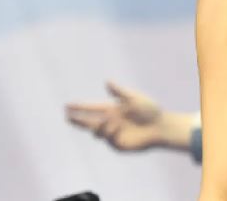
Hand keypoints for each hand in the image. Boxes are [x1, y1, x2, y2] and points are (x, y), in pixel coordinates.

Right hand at [66, 81, 196, 151]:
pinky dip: (109, 132)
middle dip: (77, 120)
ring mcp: (113, 133)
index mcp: (113, 109)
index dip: (80, 107)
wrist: (160, 127)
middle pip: (89, 121)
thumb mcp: (134, 98)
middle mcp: (110, 121)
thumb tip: (107, 81)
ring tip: (110, 121)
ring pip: (96, 131)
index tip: (67, 105)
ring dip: (99, 125)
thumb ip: (119, 92)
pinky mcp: (118, 144)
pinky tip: (117, 127)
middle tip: (67, 117)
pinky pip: (107, 138)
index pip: (92, 108)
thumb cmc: (150, 110)